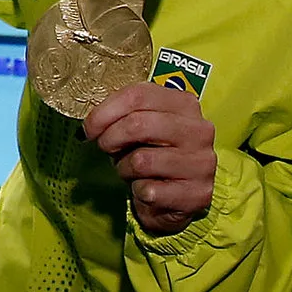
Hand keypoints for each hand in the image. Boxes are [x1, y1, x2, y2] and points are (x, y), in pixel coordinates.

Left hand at [85, 82, 217, 235]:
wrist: (175, 196)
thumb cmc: (152, 154)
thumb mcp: (139, 126)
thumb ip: (121, 115)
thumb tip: (92, 124)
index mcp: (184, 104)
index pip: (138, 95)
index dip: (105, 111)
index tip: (89, 128)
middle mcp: (199, 130)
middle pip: (138, 124)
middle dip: (110, 138)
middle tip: (105, 147)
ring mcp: (202, 163)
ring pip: (142, 160)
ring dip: (124, 168)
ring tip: (131, 170)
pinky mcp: (198, 194)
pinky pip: (150, 190)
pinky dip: (138, 191)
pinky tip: (147, 189)